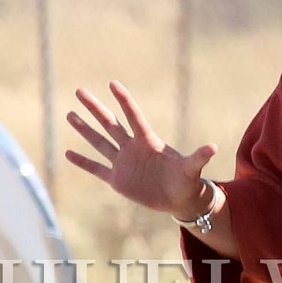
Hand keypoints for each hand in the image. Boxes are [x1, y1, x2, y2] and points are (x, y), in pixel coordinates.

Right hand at [65, 81, 216, 217]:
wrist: (179, 198)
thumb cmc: (187, 180)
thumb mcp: (191, 168)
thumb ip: (198, 157)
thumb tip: (214, 147)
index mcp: (148, 141)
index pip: (133, 116)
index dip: (124, 100)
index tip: (112, 83)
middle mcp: (132, 148)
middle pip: (110, 124)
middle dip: (95, 108)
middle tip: (79, 91)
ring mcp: (123, 163)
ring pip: (99, 142)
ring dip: (84, 130)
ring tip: (69, 114)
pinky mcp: (117, 180)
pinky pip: (96, 169)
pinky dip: (83, 162)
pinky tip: (67, 153)